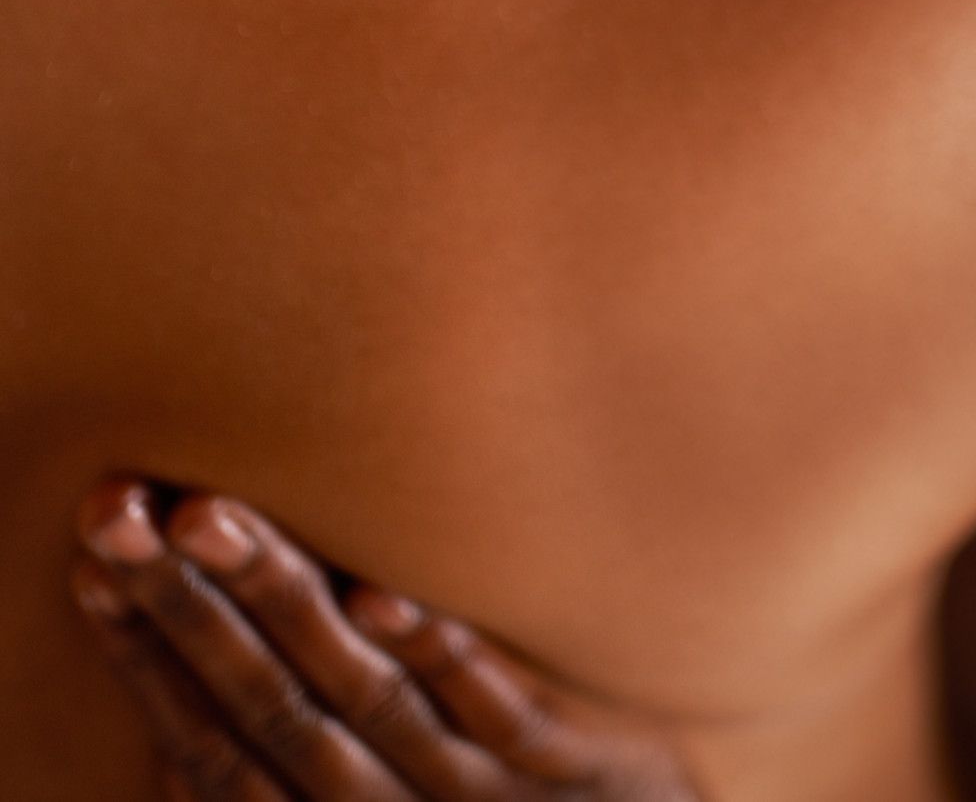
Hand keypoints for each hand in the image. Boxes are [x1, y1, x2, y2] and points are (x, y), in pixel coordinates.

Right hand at [72, 475, 699, 801]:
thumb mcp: (384, 788)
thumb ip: (305, 735)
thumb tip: (195, 652)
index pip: (213, 741)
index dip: (148, 656)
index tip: (95, 557)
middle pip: (269, 709)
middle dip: (192, 612)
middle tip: (131, 515)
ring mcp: (474, 789)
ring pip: (363, 697)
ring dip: (289, 609)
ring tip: (218, 521)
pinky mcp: (566, 769)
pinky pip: (496, 711)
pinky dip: (440, 659)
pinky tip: (387, 597)